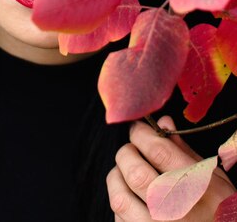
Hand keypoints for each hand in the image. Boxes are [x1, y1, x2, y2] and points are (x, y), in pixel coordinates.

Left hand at [106, 115, 235, 220]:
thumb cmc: (218, 208)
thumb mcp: (212, 177)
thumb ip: (184, 150)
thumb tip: (162, 122)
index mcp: (197, 188)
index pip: (159, 151)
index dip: (142, 134)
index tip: (137, 128)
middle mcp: (177, 211)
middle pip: (135, 173)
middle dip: (126, 153)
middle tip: (130, 150)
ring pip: (120, 198)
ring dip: (117, 177)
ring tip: (124, 171)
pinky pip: (119, 218)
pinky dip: (120, 202)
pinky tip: (130, 196)